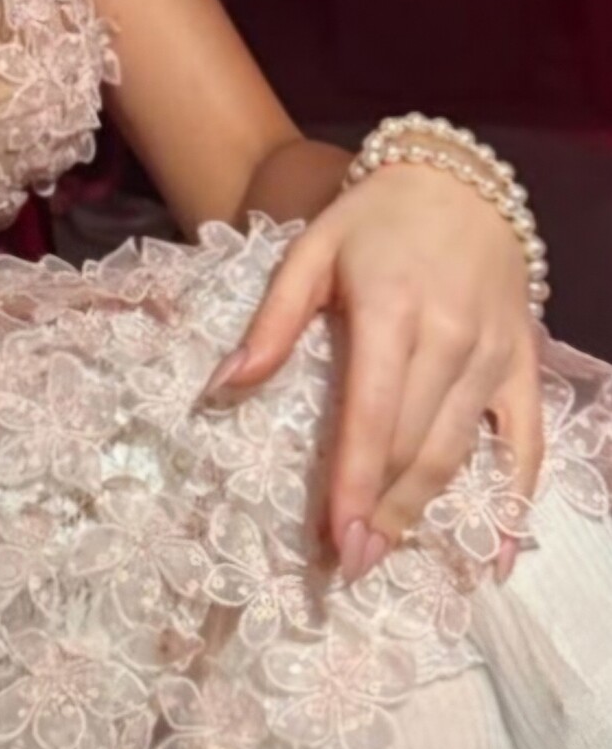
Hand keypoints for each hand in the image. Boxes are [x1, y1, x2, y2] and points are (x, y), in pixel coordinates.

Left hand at [207, 166, 542, 582]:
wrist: (456, 181)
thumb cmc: (370, 223)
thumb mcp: (307, 254)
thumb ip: (270, 325)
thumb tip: (221, 389)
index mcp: (392, 311)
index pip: (372, 415)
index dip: (354, 483)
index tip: (333, 541)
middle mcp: (451, 338)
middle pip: (415, 445)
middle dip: (380, 512)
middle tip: (347, 566)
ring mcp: (494, 355)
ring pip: (459, 451)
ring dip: (423, 512)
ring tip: (384, 556)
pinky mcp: (523, 364)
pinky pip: (528, 442)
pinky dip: (515, 501)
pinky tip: (495, 555)